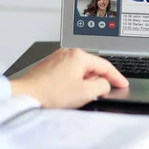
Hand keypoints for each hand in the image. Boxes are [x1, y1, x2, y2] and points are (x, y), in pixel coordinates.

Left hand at [10, 48, 128, 108]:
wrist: (25, 95)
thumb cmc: (51, 93)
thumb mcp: (86, 93)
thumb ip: (102, 86)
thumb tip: (104, 84)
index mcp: (79, 56)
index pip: (105, 66)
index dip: (116, 77)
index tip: (122, 84)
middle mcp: (68, 53)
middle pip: (92, 67)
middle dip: (97, 80)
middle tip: (99, 94)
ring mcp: (57, 58)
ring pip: (79, 70)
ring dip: (83, 82)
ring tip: (77, 96)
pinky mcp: (48, 66)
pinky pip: (68, 72)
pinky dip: (72, 82)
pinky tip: (66, 93)